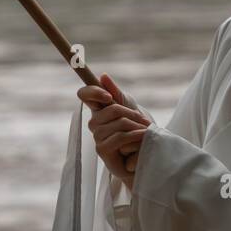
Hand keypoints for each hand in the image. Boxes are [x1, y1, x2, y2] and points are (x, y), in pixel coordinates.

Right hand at [76, 73, 149, 189]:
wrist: (145, 155)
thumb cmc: (136, 130)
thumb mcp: (129, 107)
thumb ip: (115, 92)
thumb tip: (103, 76)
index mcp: (98, 109)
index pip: (84, 94)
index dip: (93, 92)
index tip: (108, 96)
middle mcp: (94, 122)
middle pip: (111, 108)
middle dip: (132, 113)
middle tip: (144, 121)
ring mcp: (96, 136)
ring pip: (119, 123)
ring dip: (137, 127)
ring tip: (146, 132)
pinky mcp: (101, 150)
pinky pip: (120, 137)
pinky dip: (136, 136)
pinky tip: (144, 138)